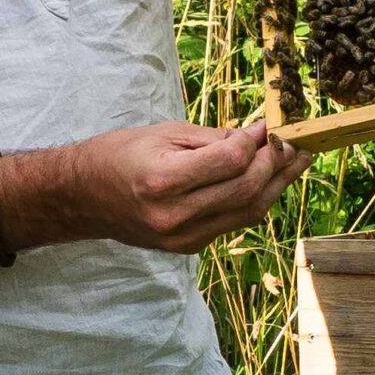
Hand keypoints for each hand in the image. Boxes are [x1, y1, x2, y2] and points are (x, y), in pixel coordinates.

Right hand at [1, 118, 305, 255]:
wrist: (81, 198)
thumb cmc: (118, 155)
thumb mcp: (164, 133)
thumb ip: (213, 138)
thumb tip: (257, 136)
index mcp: (163, 180)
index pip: (230, 162)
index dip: (255, 143)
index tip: (264, 127)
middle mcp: (174, 215)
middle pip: (246, 190)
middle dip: (274, 164)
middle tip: (290, 144)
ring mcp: (182, 237)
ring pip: (248, 212)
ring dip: (275, 186)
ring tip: (293, 162)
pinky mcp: (187, 247)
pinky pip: (233, 223)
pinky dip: (254, 200)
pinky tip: (266, 181)